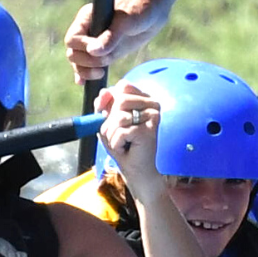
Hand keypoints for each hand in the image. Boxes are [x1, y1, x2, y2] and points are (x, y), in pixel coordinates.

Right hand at [64, 0, 167, 84]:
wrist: (156, 8)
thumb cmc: (141, 7)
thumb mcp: (127, 20)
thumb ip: (111, 36)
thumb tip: (92, 51)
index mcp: (87, 18)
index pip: (72, 39)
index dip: (82, 48)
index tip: (98, 51)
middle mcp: (88, 31)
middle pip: (73, 53)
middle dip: (85, 62)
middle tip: (105, 62)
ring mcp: (96, 43)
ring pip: (79, 62)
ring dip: (86, 71)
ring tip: (100, 73)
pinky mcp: (106, 52)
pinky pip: (91, 66)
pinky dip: (86, 74)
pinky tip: (85, 82)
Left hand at [96, 80, 163, 199]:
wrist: (136, 170)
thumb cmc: (123, 145)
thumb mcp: (108, 123)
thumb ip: (104, 105)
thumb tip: (104, 92)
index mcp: (144, 98)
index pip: (122, 86)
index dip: (110, 100)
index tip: (109, 116)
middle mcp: (152, 103)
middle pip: (120, 101)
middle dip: (110, 122)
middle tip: (119, 135)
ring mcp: (153, 115)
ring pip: (118, 118)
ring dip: (112, 135)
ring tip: (123, 142)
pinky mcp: (149, 130)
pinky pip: (120, 133)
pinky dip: (116, 144)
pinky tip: (127, 147)